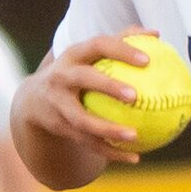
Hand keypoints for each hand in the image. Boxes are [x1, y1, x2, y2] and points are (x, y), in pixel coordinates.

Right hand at [11, 32, 153, 182]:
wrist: (35, 100)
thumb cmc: (76, 71)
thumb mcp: (90, 54)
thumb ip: (120, 41)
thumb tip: (156, 34)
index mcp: (73, 55)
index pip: (97, 45)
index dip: (121, 50)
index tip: (147, 60)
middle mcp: (61, 77)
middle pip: (83, 79)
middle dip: (107, 86)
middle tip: (135, 96)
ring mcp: (58, 104)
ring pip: (83, 119)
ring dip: (108, 129)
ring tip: (135, 136)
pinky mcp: (60, 126)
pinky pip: (88, 142)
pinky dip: (111, 152)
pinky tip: (135, 157)